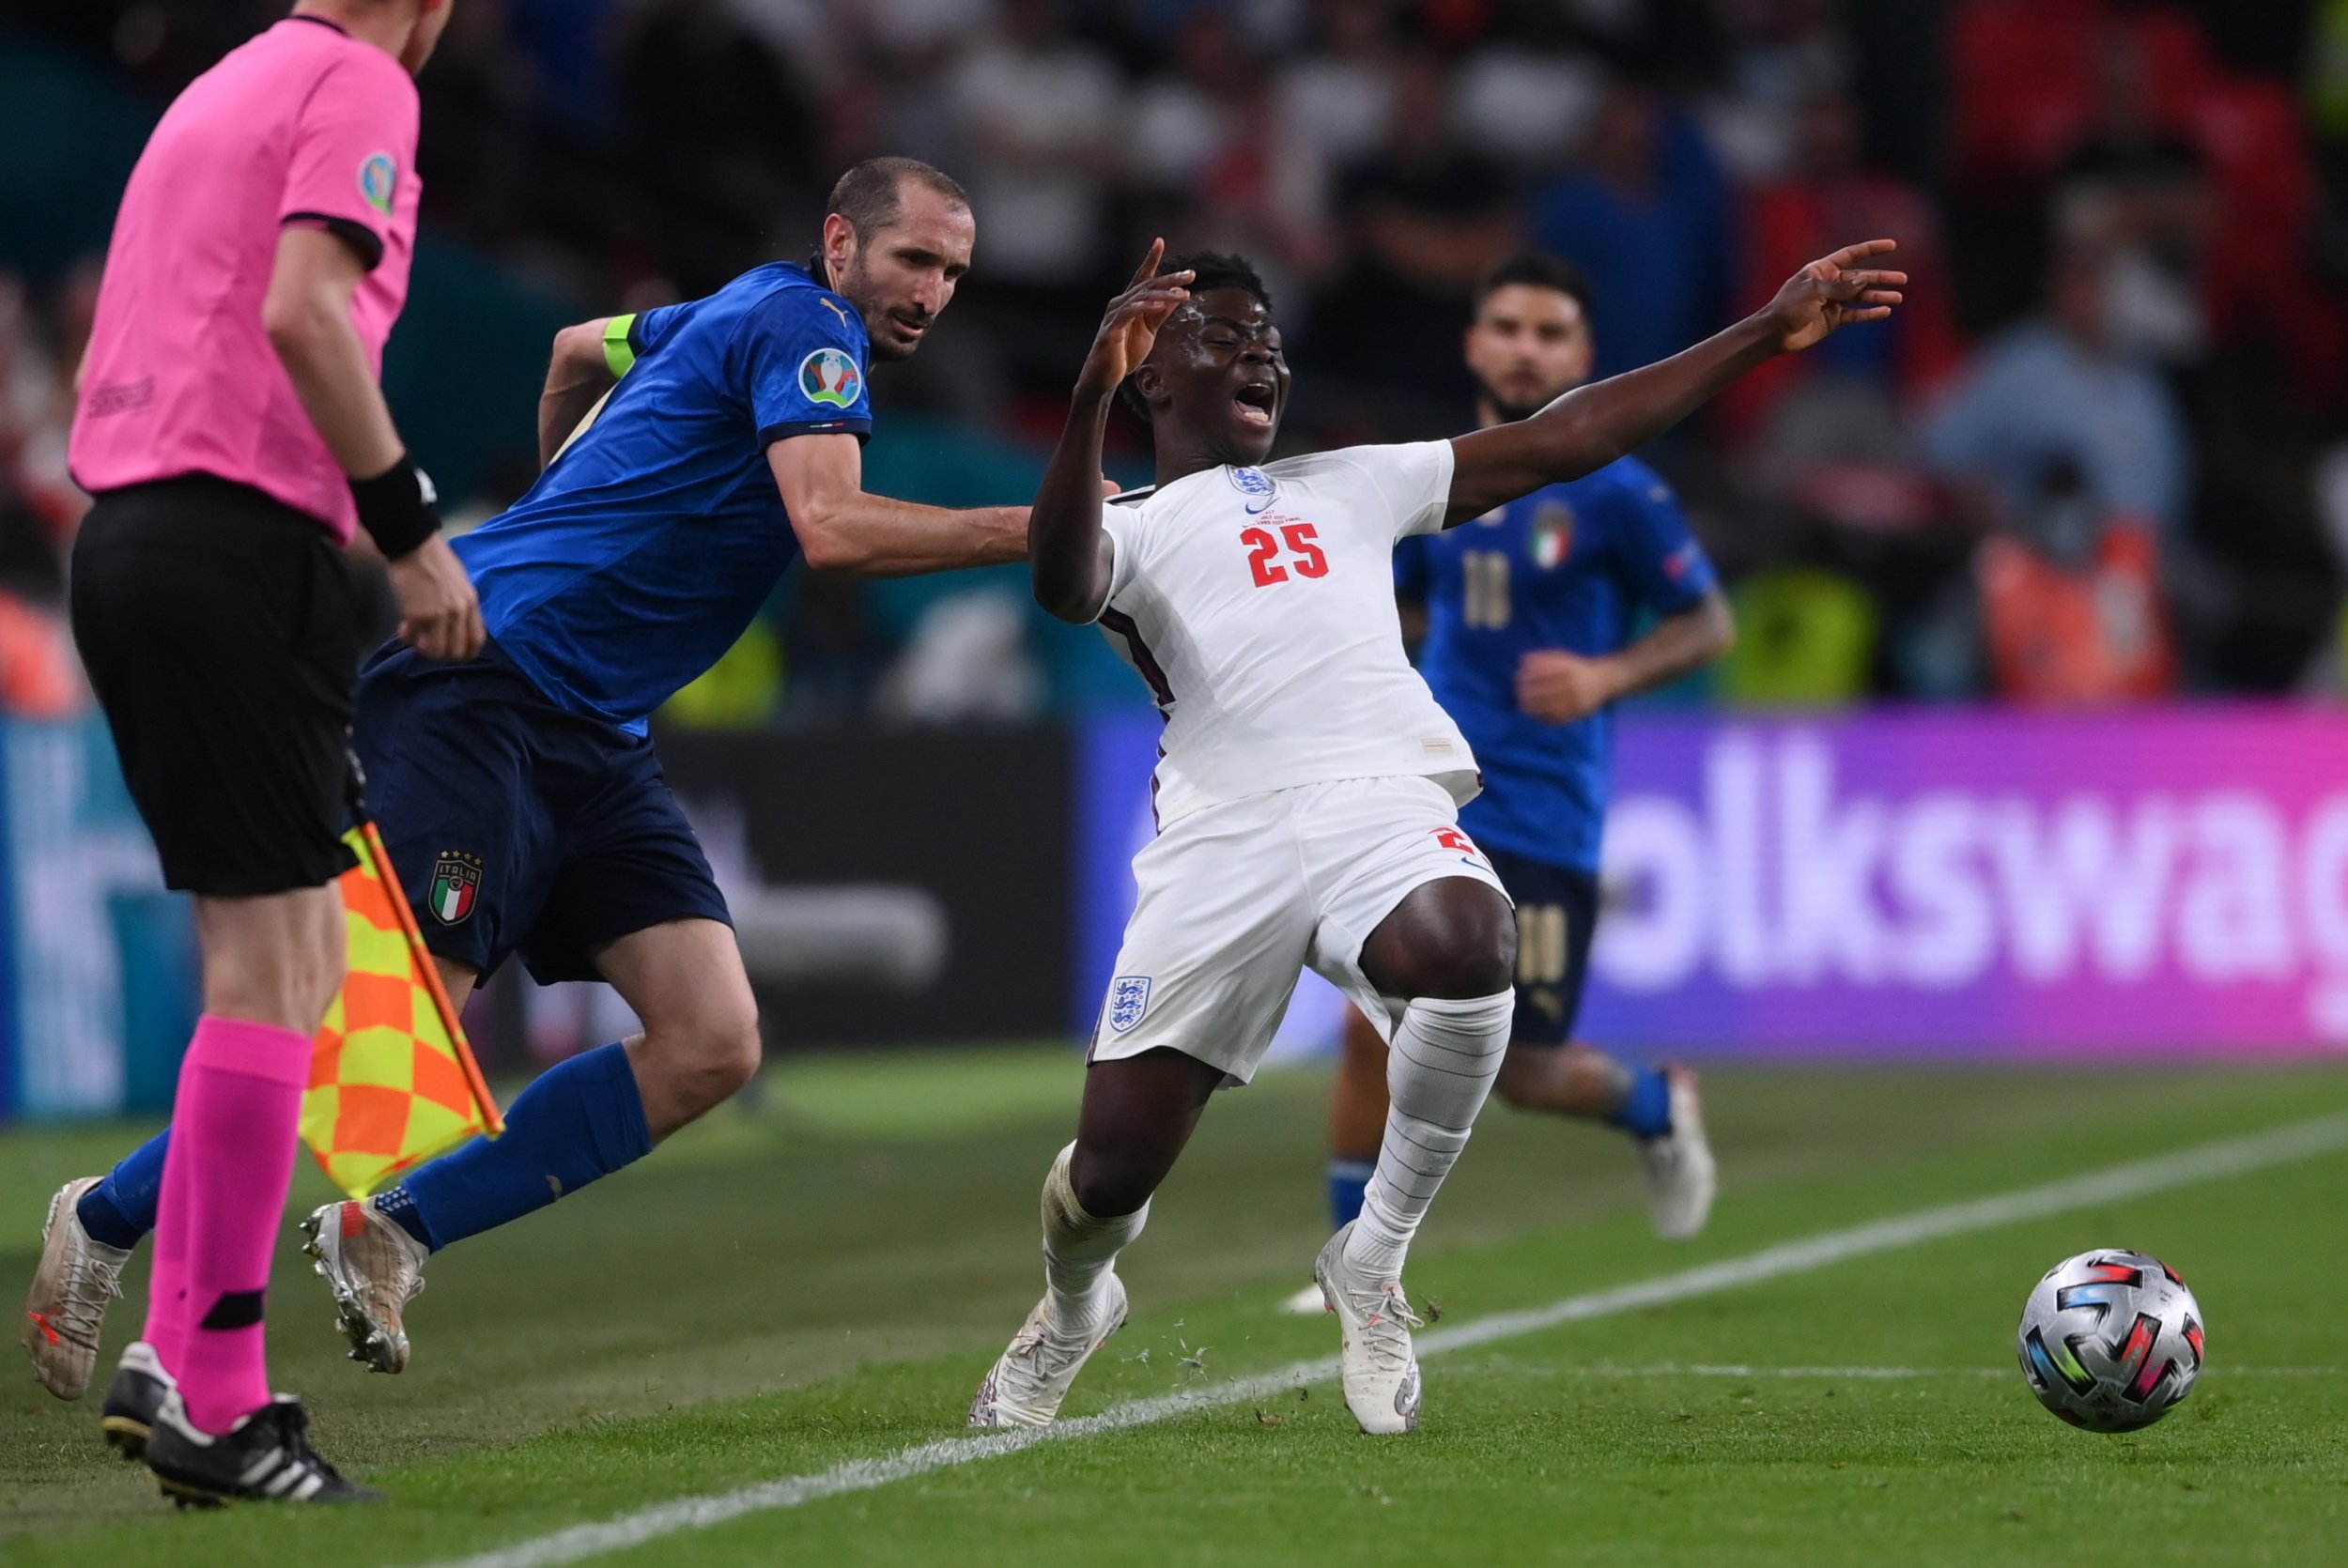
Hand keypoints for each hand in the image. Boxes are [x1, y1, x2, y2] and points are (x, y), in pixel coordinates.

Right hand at [386, 533, 484, 660]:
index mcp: (471, 602)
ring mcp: (439, 614)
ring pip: (436, 650)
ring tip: (416, 638)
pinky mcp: (417, 614)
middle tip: (430, 646)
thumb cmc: (436, 559)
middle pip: (456, 650)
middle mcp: (459, 612)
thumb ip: (462, 603)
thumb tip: (458, 623)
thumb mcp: (461, 581)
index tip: (455, 654)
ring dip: (424, 648)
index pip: (477, 639)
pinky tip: (404, 629)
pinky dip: (407, 637)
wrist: (414, 545)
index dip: (467, 652)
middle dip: (442, 654)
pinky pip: (413, 637)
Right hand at [1076, 239, 1194, 400]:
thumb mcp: (1149, 330)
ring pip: (1141, 298)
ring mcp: (1114, 316)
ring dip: (1164, 294)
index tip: (1160, 241)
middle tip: (1191, 274)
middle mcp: (1120, 304)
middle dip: (1171, 279)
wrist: (1104, 377)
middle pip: (1147, 285)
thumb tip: (1178, 296)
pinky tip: (1158, 305)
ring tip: (1184, 294)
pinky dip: (1144, 307)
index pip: (1142, 277)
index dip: (1150, 259)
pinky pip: (1129, 314)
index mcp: (1129, 302)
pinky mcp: (1111, 330)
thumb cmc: (1125, 353)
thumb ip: (1161, 314)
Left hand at [1516, 649, 1623, 723]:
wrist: (1604, 681)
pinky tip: (1534, 715)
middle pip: (1545, 690)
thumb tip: (1522, 660)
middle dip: (1528, 693)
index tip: (1518, 677)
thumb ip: (1543, 658)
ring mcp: (1576, 700)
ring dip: (1533, 707)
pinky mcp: (1577, 713)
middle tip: (1517, 693)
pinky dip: (1544, 718)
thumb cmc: (1577, 669)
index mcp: (1570, 669)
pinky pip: (1557, 718)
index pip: (1544, 672)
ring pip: (1550, 706)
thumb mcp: (1563, 658)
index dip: (1529, 676)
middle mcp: (1574, 685)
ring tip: (1522, 705)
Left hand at [1762, 239, 1905, 353]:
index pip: (1852, 255)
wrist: (1775, 333)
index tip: (1892, 245)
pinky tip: (1885, 312)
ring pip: (1862, 296)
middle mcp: (1830, 283)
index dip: (1872, 249)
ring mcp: (1833, 302)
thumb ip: (1841, 287)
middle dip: (1882, 277)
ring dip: (1880, 296)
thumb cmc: (1789, 307)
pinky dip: (1870, 313)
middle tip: (1903, 279)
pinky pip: (1856, 314)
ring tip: (1898, 297)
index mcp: (1822, 269)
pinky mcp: (1833, 319)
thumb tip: (1864, 280)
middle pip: (1861, 277)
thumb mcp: (1814, 292)